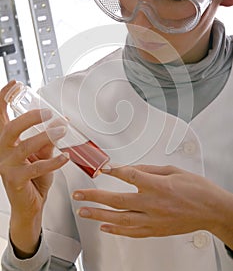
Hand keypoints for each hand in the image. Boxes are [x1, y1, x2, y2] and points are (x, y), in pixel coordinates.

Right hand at [0, 81, 67, 255]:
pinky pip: (37, 167)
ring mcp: (7, 166)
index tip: (15, 85)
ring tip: (62, 130)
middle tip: (49, 112)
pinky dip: (53, 161)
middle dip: (31, 117)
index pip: (1, 116)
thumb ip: (47, 139)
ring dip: (46, 136)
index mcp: (7, 141)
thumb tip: (60, 123)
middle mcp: (3, 152)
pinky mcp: (16, 180)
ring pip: (25, 146)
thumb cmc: (33, 178)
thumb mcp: (41, 154)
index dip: (4, 98)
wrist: (30, 204)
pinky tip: (65, 156)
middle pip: (11, 128)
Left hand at [73, 164, 226, 238]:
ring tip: (84, 212)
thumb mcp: (173, 170)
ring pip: (120, 219)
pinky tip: (105, 227)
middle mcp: (152, 204)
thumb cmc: (197, 189)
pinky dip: (116, 230)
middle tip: (79, 195)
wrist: (212, 210)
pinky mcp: (156, 230)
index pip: (128, 176)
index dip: (113, 171)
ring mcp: (153, 219)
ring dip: (99, 215)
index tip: (102, 169)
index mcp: (157, 185)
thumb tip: (131, 169)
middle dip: (94, 197)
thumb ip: (150, 170)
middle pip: (117, 199)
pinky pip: (132, 232)